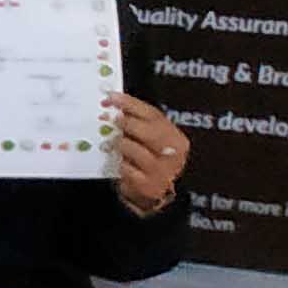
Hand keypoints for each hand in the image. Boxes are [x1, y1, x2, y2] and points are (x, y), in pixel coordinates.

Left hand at [110, 94, 189, 214]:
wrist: (154, 190)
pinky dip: (120, 164)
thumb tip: (113, 102)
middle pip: (150, 132)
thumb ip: (138, 121)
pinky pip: (127, 169)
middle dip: (128, 124)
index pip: (154, 115)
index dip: (131, 104)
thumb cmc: (150, 158)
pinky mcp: (148, 185)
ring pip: (136, 150)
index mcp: (175, 138)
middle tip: (114, 120)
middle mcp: (173, 154)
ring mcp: (162, 171)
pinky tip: (121, 163)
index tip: (112, 97)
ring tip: (118, 145)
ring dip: (122, 145)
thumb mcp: (150, 138)